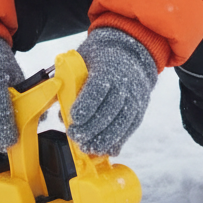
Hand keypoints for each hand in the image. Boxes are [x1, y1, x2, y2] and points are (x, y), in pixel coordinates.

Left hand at [68, 28, 157, 155]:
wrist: (130, 52)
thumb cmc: (99, 58)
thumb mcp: (83, 60)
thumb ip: (71, 82)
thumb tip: (61, 110)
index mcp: (108, 67)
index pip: (98, 89)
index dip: (86, 105)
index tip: (74, 118)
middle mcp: (125, 83)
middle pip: (110, 109)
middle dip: (92, 127)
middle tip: (75, 136)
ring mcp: (135, 97)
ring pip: (122, 122)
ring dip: (104, 139)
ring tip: (87, 147)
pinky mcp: (140, 109)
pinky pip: (130, 128)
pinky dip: (117, 141)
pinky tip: (105, 149)